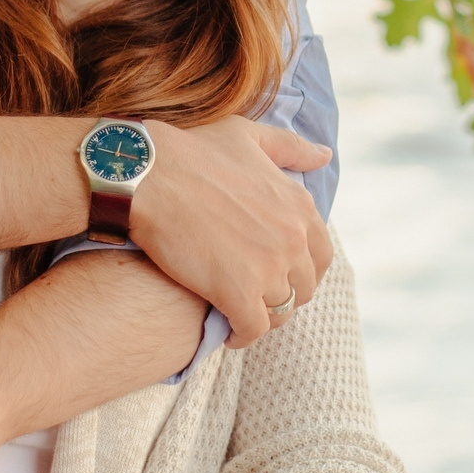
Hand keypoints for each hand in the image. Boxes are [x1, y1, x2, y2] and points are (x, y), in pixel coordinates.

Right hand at [133, 118, 331, 346]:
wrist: (148, 174)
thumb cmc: (191, 151)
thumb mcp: (249, 135)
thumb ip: (291, 148)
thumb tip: (325, 155)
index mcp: (300, 205)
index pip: (320, 256)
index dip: (300, 270)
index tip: (276, 273)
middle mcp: (293, 238)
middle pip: (304, 287)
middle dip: (283, 294)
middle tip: (255, 296)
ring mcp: (269, 267)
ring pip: (281, 311)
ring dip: (263, 317)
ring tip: (241, 314)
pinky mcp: (238, 293)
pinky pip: (254, 329)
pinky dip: (243, 336)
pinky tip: (229, 333)